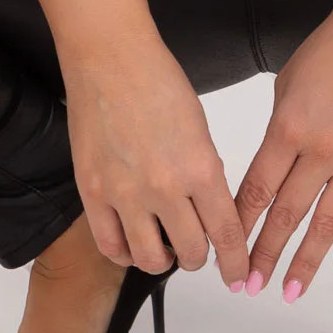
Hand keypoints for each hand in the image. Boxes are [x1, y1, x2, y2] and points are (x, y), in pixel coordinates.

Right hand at [63, 31, 249, 286]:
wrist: (110, 58)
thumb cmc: (156, 80)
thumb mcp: (199, 128)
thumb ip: (205, 172)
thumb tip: (208, 209)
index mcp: (200, 167)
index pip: (226, 232)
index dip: (235, 261)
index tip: (239, 275)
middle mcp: (165, 187)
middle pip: (192, 252)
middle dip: (201, 257)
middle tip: (198, 250)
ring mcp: (125, 194)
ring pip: (152, 260)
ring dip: (165, 260)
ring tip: (166, 248)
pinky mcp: (93, 193)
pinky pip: (111, 246)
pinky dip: (126, 254)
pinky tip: (133, 245)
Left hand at [233, 0, 332, 299]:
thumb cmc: (331, 48)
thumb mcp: (287, 86)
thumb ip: (279, 132)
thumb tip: (272, 171)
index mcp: (287, 129)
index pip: (256, 191)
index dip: (240, 227)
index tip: (227, 254)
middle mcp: (320, 150)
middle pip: (286, 216)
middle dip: (264, 255)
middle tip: (248, 287)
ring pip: (327, 224)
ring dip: (306, 261)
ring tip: (289, 291)